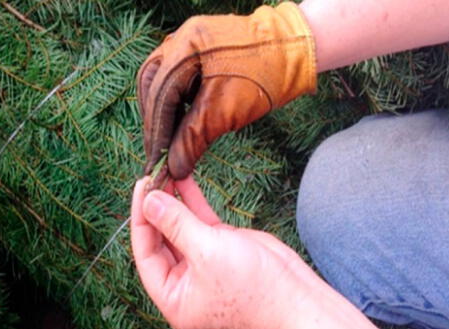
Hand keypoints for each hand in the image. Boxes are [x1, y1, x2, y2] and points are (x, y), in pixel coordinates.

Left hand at [130, 176, 312, 328]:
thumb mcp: (207, 252)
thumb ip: (175, 224)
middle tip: (152, 176)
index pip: (146, 253)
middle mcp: (184, 282)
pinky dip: (192, 202)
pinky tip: (183, 180)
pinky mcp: (221, 248)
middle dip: (156, 208)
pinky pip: (199, 223)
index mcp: (172, 297)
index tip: (142, 187)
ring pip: (179, 228)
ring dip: (173, 201)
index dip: (141, 218)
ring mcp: (202, 264)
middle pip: (160, 239)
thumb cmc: (253, 288)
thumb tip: (149, 201)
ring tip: (165, 171)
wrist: (297, 298)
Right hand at [137, 2, 316, 178]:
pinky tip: (178, 127)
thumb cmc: (266, 77)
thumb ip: (193, 138)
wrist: (295, 52)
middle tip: (157, 157)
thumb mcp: (226, 110)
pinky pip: (175, 81)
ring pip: (160, 84)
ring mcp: (187, 45)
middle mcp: (180, 39)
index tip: (156, 163)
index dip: (157, 132)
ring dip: (162, 116)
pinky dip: (174, 106)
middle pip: (152, 86)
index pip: (160, 94)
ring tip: (165, 146)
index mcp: (186, 45)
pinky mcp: (196, 54)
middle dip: (155, 124)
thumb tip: (173, 169)